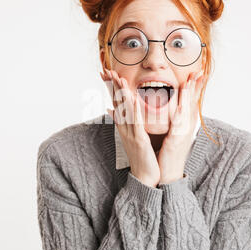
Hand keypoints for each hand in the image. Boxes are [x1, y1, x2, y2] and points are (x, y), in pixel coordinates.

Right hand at [101, 69, 160, 187]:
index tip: (106, 74)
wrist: (144, 178)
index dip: (111, 88)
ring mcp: (131, 134)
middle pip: (116, 104)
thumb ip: (122, 123)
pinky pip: (136, 122)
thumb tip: (111, 111)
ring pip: (125, 110)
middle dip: (112, 86)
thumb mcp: (130, 138)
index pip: (115, 103)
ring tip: (118, 78)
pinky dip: (133, 109)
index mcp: (124, 127)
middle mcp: (125, 128)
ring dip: (121, 93)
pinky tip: (131, 99)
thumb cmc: (140, 158)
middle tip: (107, 71)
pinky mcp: (139, 140)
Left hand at [157, 70, 204, 184]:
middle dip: (196, 86)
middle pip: (192, 102)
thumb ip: (174, 122)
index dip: (195, 87)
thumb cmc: (168, 155)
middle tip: (199, 71)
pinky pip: (177, 123)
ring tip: (191, 79)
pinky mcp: (176, 140)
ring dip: (189, 93)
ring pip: (187, 109)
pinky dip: (178, 111)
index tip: (198, 73)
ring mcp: (183, 133)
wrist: (169, 175)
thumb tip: (174, 111)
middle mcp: (186, 127)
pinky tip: (179, 103)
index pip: (191, 102)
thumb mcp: (173, 135)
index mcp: (184, 125)